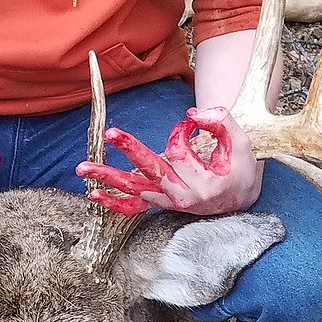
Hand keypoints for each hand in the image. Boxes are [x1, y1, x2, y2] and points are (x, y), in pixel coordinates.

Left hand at [76, 108, 259, 216]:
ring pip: (134, 190)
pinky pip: (133, 207)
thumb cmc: (239, 167)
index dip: (181, 131)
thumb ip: (220, 121)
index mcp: (204, 185)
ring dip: (107, 178)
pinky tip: (94, 194)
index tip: (189, 122)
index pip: (180, 150)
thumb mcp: (239, 141)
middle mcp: (182, 197)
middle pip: (150, 171)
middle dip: (130, 150)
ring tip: (82, 169)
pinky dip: (113, 202)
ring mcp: (168, 203)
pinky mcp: (160, 203)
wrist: (239, 198)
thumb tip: (191, 114)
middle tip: (110, 133)